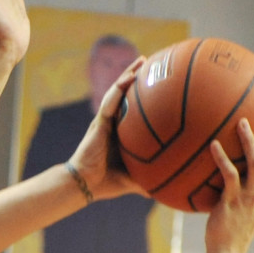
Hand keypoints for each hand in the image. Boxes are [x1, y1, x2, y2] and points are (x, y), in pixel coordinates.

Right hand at [67, 58, 146, 199]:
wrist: (85, 184)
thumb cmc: (106, 183)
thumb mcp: (134, 180)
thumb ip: (149, 181)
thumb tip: (168, 191)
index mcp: (121, 133)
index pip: (134, 109)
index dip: (144, 95)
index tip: (160, 84)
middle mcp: (113, 123)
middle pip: (126, 94)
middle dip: (137, 78)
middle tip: (152, 63)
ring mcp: (105, 121)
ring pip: (117, 92)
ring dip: (128, 75)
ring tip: (141, 61)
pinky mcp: (99, 123)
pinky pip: (110, 102)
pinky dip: (118, 89)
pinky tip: (128, 77)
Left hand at [205, 109, 253, 252]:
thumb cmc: (234, 230)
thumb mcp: (249, 208)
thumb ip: (250, 190)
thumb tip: (239, 173)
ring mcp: (250, 196)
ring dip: (250, 139)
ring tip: (242, 121)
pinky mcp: (232, 201)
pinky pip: (228, 174)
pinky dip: (221, 158)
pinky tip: (213, 144)